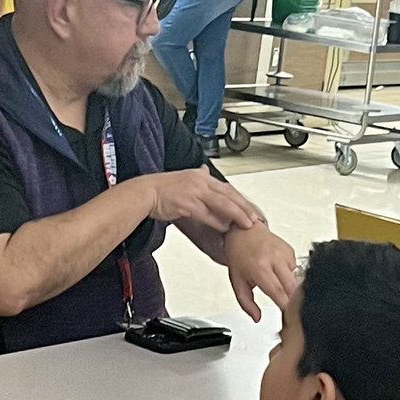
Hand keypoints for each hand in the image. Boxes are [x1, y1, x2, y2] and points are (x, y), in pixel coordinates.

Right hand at [143, 168, 259, 233]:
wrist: (144, 193)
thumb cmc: (162, 190)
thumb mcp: (184, 179)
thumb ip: (198, 177)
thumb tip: (207, 171)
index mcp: (201, 176)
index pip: (227, 189)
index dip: (241, 200)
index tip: (251, 210)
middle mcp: (199, 182)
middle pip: (228, 195)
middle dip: (244, 207)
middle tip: (255, 218)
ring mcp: (193, 192)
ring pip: (221, 203)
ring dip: (236, 214)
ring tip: (246, 224)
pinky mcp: (186, 204)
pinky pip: (206, 213)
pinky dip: (217, 221)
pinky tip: (225, 227)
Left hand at [224, 224, 297, 321]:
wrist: (243, 231)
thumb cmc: (239, 255)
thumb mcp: (237, 282)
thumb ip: (246, 303)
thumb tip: (257, 318)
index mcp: (259, 268)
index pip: (277, 291)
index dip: (285, 306)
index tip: (288, 318)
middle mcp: (274, 259)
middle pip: (293, 287)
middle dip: (295, 303)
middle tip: (292, 313)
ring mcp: (285, 253)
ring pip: (297, 280)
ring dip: (293, 290)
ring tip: (281, 289)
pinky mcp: (291, 251)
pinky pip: (297, 271)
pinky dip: (291, 277)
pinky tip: (281, 274)